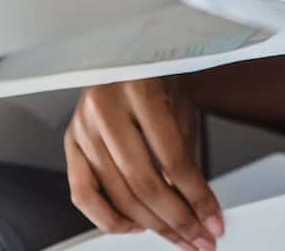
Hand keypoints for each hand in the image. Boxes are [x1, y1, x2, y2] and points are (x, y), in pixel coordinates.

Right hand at [65, 76, 223, 249]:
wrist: (125, 51)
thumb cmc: (159, 71)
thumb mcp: (182, 100)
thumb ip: (186, 150)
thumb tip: (200, 203)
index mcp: (141, 89)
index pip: (173, 159)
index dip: (197, 196)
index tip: (214, 220)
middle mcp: (106, 109)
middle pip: (143, 183)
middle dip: (177, 219)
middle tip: (201, 238)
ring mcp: (82, 128)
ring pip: (117, 194)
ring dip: (152, 225)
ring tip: (179, 237)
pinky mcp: (70, 143)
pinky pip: (83, 194)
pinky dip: (109, 218)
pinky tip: (135, 227)